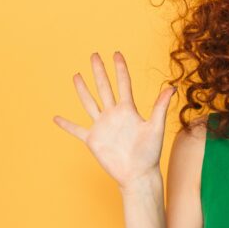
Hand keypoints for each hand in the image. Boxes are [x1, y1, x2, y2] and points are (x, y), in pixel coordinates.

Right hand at [53, 51, 176, 189]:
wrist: (138, 174)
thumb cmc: (150, 153)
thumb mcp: (155, 127)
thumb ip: (160, 106)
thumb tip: (172, 87)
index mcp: (128, 110)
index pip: (123, 84)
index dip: (120, 69)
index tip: (116, 54)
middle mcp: (113, 115)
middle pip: (104, 88)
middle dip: (99, 72)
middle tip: (94, 55)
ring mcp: (102, 126)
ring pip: (89, 103)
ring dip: (82, 90)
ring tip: (76, 75)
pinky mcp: (93, 140)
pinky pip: (76, 130)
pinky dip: (66, 124)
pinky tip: (56, 118)